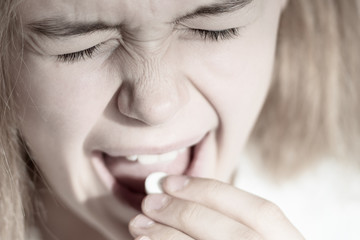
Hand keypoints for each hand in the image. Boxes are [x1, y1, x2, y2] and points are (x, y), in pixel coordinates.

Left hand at [129, 175, 304, 239]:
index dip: (212, 192)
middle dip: (185, 213)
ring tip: (139, 226)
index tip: (170, 182)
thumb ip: (226, 221)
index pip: (260, 211)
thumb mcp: (252, 236)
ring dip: (169, 239)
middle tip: (149, 202)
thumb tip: (170, 193)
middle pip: (231, 234)